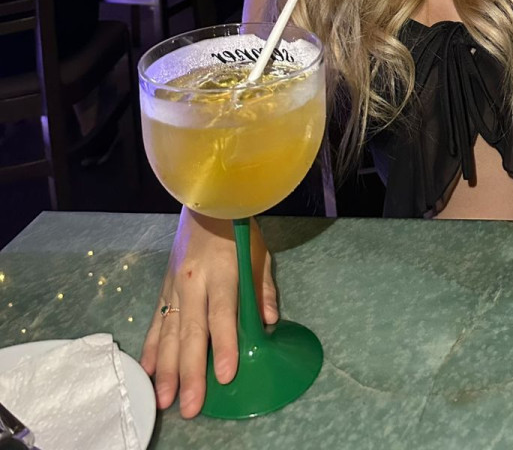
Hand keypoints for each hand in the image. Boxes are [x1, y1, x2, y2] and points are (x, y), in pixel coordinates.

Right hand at [140, 209, 276, 417]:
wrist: (205, 201)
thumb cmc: (238, 229)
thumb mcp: (259, 253)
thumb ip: (263, 288)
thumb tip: (269, 320)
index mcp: (222, 272)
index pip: (223, 314)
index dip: (224, 346)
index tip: (224, 376)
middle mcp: (194, 282)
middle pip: (191, 332)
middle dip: (190, 371)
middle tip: (190, 406)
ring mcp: (174, 287)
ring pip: (168, 333)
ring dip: (167, 369)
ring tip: (165, 399)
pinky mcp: (164, 288)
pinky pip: (155, 322)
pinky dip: (150, 348)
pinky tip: (148, 371)